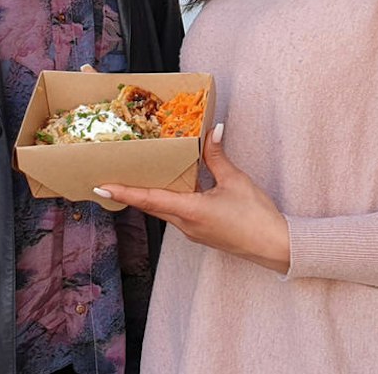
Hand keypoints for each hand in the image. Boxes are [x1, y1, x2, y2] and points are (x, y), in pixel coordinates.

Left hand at [95, 123, 290, 273]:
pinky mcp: (201, 233)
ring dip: (149, 196)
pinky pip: (177, 215)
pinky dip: (168, 200)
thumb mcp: (236, 181)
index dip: (124, 192)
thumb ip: (219, 157)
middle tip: (111, 178)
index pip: (149, 200)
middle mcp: (185, 225)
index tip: (101, 188)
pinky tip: (172, 187)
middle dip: (130, 193)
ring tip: (136, 178)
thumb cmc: (257, 217)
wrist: (276, 248)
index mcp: (190, 211)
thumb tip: (212, 131)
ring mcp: (193, 232)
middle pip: (151, 206)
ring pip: (164, 211)